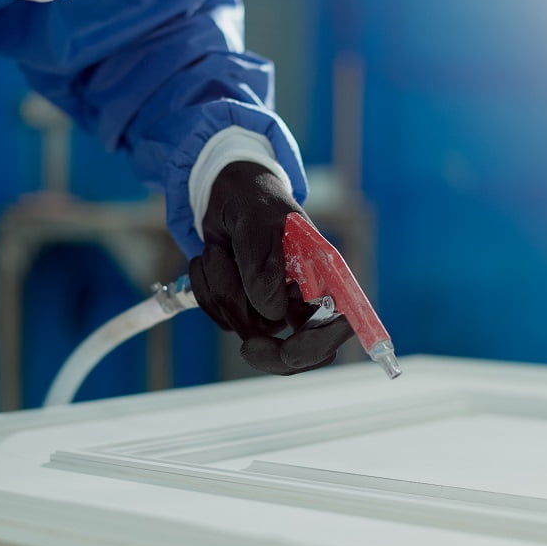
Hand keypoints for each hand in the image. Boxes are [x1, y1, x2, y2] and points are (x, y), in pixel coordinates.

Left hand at [189, 162, 353, 374]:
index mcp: (322, 272)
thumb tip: (270, 307)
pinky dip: (206, 291)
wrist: (223, 193)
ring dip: (222, 292)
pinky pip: (222, 318)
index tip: (289, 351)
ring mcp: (272, 305)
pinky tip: (210, 259)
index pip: (340, 323)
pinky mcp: (244, 307)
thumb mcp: (255, 218)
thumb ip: (262, 260)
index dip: (320, 345)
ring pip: (248, 329)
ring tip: (217, 250)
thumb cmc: (252, 198)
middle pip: (298, 352)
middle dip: (268, 348)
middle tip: (247, 348)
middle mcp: (303, 295)